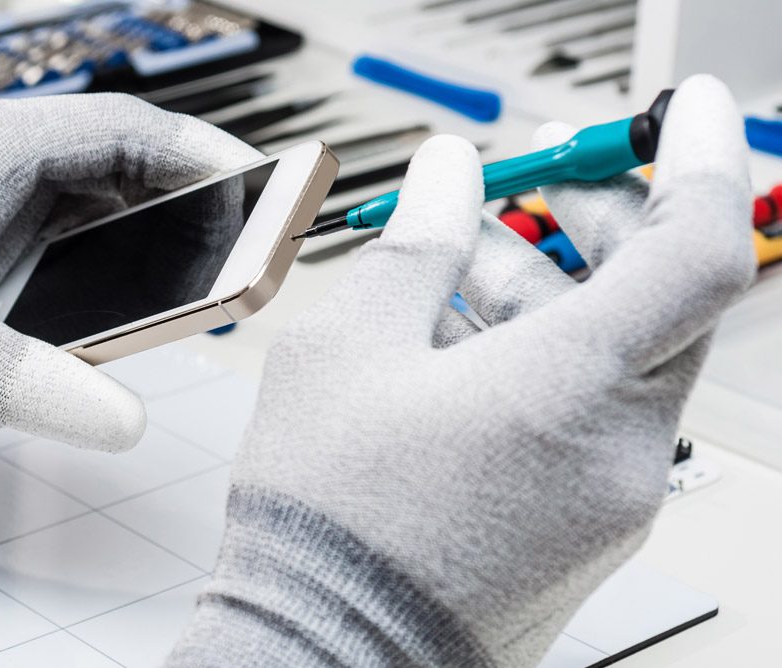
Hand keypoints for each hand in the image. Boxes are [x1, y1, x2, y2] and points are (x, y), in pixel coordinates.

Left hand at [0, 93, 259, 449]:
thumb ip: (35, 388)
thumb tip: (129, 424)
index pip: (123, 128)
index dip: (201, 152)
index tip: (258, 184)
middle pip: (120, 165)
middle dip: (183, 208)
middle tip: (237, 247)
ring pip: (95, 207)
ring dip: (136, 250)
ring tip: (178, 293)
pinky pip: (62, 244)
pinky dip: (90, 282)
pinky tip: (83, 333)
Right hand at [168, 75, 753, 666]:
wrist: (326, 656)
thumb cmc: (327, 526)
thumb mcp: (346, 351)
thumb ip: (415, 247)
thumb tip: (446, 179)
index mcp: (569, 393)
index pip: (697, 249)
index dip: (699, 160)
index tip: (682, 111)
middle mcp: (619, 450)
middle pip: (661, 299)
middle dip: (600, 223)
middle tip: (534, 184)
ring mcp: (612, 496)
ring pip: (620, 356)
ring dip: (553, 291)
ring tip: (458, 269)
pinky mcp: (588, 524)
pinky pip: (596, 412)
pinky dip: (547, 359)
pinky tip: (464, 347)